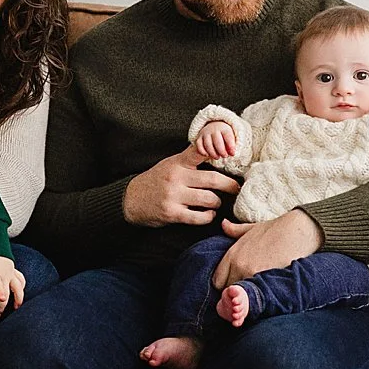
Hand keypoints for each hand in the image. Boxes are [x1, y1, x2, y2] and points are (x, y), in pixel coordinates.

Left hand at [0, 255, 25, 317]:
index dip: (0, 292)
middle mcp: (4, 275)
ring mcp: (11, 273)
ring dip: (19, 298)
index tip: (2, 299)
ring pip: (19, 286)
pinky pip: (21, 280)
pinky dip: (22, 288)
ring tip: (16, 307)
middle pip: (8, 291)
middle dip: (3, 304)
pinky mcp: (15, 272)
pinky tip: (20, 295)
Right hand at [122, 144, 241, 227]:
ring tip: (215, 203)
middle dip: (230, 185)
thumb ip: (189, 159)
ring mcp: (174, 196)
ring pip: (209, 200)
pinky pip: (199, 217)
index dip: (217, 150)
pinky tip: (208, 214)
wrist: (131, 199)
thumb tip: (215, 152)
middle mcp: (176, 178)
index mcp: (177, 163)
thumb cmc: (156, 181)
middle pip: (212, 179)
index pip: (199, 151)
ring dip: (216, 203)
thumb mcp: (169, 164)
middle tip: (236, 188)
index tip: (231, 153)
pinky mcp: (172, 213)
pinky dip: (208, 217)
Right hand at [193, 121, 238, 161]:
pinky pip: (199, 146)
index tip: (233, 154)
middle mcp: (213, 129)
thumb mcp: (229, 139)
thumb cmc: (223, 136)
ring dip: (213, 153)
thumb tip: (231, 153)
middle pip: (217, 141)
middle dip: (221, 151)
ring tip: (217, 157)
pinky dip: (203, 152)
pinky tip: (207, 155)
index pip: (228, 136)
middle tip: (225, 156)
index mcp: (223, 128)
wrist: (211, 129)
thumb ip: (231, 146)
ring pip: (208, 145)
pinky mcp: (198, 138)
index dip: (231, 146)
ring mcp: (205, 133)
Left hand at [212, 210, 322, 289]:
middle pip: (228, 290)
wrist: (298, 230)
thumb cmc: (276, 229)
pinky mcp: (266, 278)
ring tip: (258, 292)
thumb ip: (234, 230)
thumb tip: (223, 223)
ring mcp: (251, 272)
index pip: (217, 281)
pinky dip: (260, 295)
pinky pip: (257, 294)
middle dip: (236, 292)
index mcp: (232, 254)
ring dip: (248, 295)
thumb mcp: (251, 228)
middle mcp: (238, 264)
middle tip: (248, 291)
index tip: (235, 285)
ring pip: (242, 294)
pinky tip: (267, 290)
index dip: (226, 284)